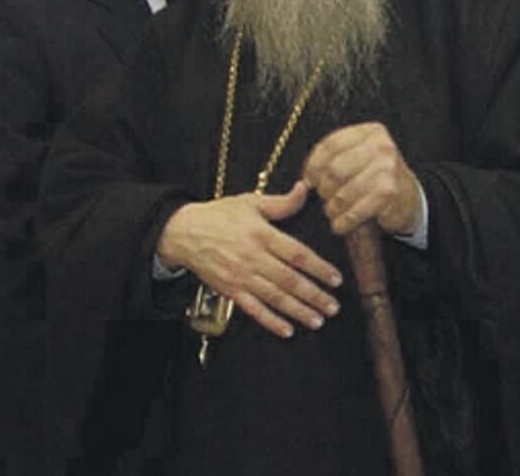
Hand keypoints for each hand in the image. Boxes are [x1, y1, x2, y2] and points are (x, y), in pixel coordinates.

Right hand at [156, 181, 342, 338]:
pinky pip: (253, 309)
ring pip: (274, 297)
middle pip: (289, 280)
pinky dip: (270, 321)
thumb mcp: (251, 202)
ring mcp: (241, 277)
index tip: (336, 279)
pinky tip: (287, 330)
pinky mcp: (230, 291)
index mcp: (262, 235)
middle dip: (314, 295)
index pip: (297, 254)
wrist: (182, 233)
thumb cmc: (220, 215)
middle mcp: (253, 258)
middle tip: (333, 307)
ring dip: (298, 311)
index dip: (318, 267)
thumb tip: (304, 189)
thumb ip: (281, 202)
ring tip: (318, 320)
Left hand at [302, 122, 421, 237]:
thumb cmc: (378, 178)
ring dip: (332, 209)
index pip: (330, 145)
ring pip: (342, 194)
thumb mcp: (360, 158)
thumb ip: (335, 158)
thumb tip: (305, 179)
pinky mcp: (388, 193)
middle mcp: (381, 146)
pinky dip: (343, 222)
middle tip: (326, 199)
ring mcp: (386, 169)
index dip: (313, 165)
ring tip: (334, 213)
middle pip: (334, 169)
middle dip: (324, 190)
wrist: (409, 199)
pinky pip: (353, 211)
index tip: (309, 180)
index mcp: (370, 132)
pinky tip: (341, 224)